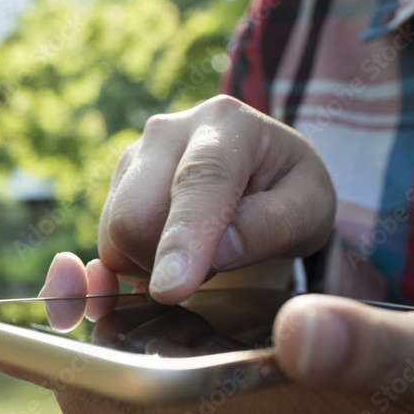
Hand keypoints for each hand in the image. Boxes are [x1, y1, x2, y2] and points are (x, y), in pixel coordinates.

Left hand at [0, 250, 413, 413]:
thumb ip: (377, 353)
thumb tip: (300, 331)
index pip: (116, 404)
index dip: (56, 363)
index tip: (13, 318)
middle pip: (101, 396)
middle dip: (59, 344)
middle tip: (54, 281)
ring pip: (126, 385)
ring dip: (94, 337)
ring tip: (81, 280)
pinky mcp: (245, 402)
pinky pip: (161, 374)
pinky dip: (136, 336)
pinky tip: (145, 296)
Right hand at [86, 95, 334, 303]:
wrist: (259, 174)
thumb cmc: (289, 192)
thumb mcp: (310, 210)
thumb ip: (272, 227)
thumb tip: (218, 254)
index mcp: (226, 123)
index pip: (197, 182)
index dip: (182, 237)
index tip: (171, 289)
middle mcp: (167, 132)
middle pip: (134, 216)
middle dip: (166, 261)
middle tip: (213, 265)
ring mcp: (133, 157)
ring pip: (114, 235)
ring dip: (152, 264)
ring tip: (198, 253)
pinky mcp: (114, 185)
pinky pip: (104, 245)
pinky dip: (130, 266)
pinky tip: (167, 256)